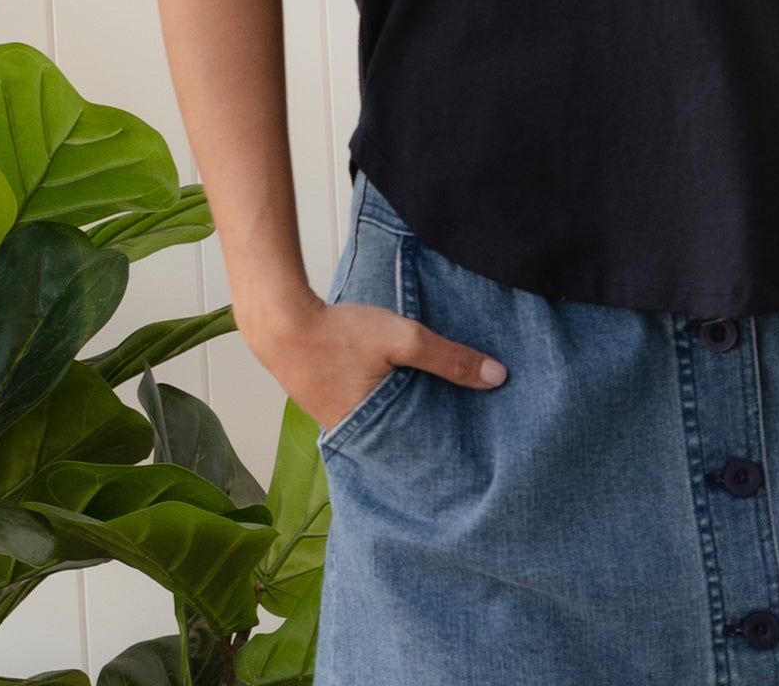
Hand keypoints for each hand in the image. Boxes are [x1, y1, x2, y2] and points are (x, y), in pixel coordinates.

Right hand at [244, 291, 507, 432]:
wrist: (280, 321)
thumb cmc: (338, 332)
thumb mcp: (402, 340)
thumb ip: (448, 358)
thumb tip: (497, 376)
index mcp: (372, 433)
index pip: (418, 456)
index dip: (444, 455)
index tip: (473, 458)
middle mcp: (353, 435)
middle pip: (402, 442)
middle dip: (429, 439)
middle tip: (465, 439)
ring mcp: (337, 419)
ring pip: (384, 425)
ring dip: (407, 418)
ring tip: (440, 413)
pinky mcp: (329, 399)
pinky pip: (367, 410)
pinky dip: (386, 403)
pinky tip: (401, 390)